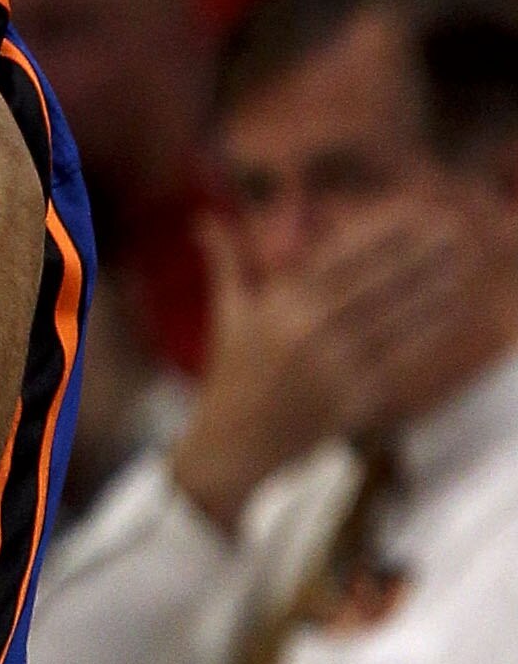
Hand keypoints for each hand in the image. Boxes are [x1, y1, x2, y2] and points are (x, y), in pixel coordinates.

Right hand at [170, 199, 489, 528]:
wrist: (229, 449)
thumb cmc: (229, 378)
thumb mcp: (226, 317)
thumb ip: (225, 264)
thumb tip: (204, 220)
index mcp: (277, 307)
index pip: (338, 260)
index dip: (378, 236)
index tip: (410, 214)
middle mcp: (304, 332)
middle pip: (373, 285)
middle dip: (415, 257)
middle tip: (450, 232)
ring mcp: (329, 368)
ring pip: (392, 321)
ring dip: (430, 292)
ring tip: (459, 268)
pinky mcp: (349, 400)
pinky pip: (397, 360)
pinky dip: (425, 335)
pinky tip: (448, 315)